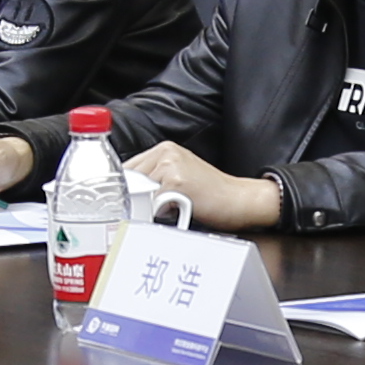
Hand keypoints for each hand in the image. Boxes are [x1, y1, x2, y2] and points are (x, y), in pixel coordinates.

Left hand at [121, 142, 277, 232]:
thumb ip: (153, 181)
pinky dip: (159, 214)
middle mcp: (166, 152)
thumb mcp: (179, 179)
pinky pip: (152, 203)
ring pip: (138, 191)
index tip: (126, 204)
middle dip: (133, 199)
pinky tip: (177, 212)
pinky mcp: (176, 181)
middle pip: (128, 180)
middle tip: (151, 210)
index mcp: (164, 150)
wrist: (239, 200)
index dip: (125, 190)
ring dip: (146, 207)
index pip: (127, 169)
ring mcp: (170, 164)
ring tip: (170, 209)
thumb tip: (126, 196)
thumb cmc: (211, 195)